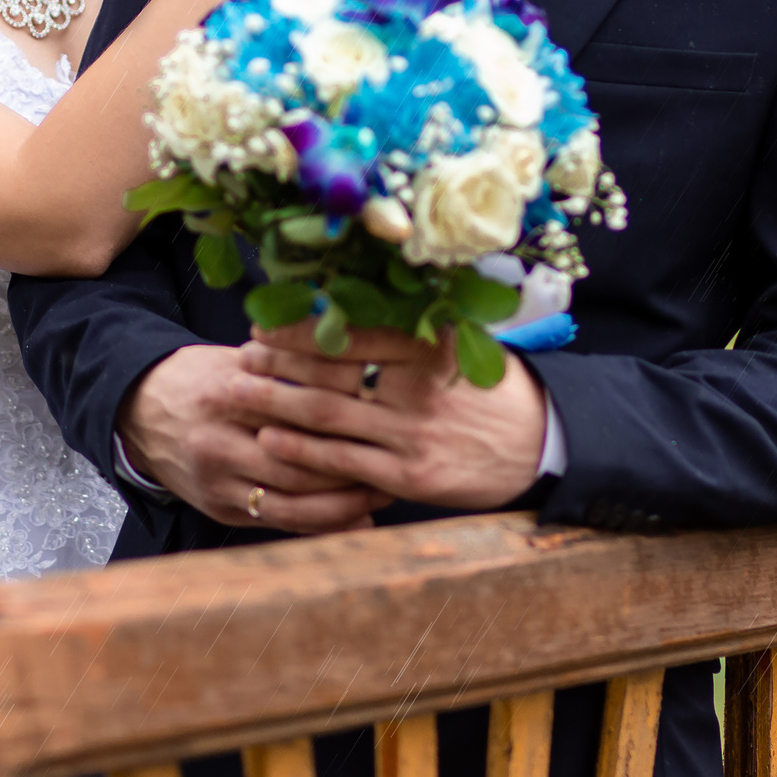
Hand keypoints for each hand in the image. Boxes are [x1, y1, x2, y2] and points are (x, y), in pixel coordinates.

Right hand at [118, 344, 394, 532]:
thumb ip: (289, 363)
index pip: (296, 409)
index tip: (384, 418)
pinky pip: (277, 522)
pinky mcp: (218, 508)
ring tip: (382, 491)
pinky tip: (355, 518)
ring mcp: (216, 481)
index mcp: (225, 394)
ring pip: (291, 501)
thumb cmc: (204, 378)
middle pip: (297, 461)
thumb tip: (354, 362)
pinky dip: (319, 524)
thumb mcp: (239, 359)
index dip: (344, 418)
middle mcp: (218, 441)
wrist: (138, 410)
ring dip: (342, 502)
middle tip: (394, 462)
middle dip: (350, 466)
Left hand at [236, 321, 547, 511]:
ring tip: (237, 394)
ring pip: (328, 416)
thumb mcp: (462, 344)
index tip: (266, 321)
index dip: (303, 327)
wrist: (540, 444)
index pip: (353, 331)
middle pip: (330, 372)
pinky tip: (271, 439)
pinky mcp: (409, 475)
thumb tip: (352, 301)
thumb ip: (412, 329)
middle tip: (240, 357)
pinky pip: (344, 461)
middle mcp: (418, 388)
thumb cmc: (492, 388)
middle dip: (277, 364)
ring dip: (276, 403)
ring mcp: (412, 434)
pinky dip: (303, 450)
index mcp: (430, 346)